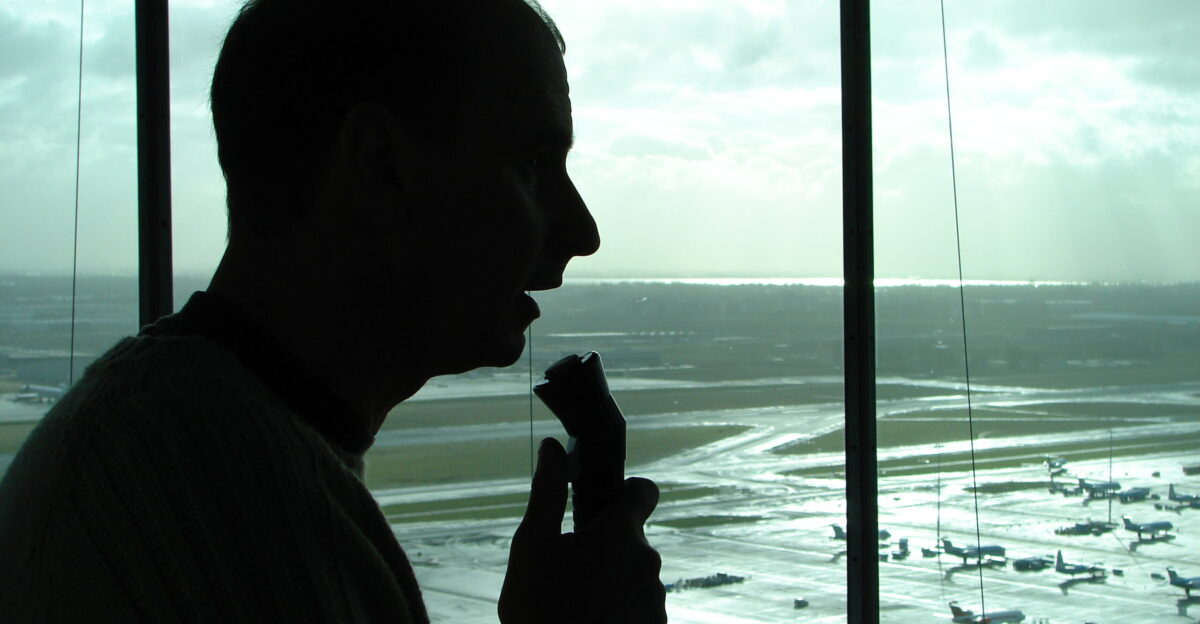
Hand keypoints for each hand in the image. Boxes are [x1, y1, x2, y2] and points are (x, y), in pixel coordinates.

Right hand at [499, 438, 665, 623]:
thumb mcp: (531, 547)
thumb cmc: (539, 610)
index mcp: (620, 534)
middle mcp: (648, 563)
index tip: (603, 505)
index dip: (627, 492)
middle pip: (632, 540)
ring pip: (635, 576)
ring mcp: (656, 600)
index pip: (644, 491)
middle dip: (606, 547)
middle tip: (567, 569)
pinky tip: (589, 622)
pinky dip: (619, 611)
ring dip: (613, 582)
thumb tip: (553, 447)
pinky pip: (640, 608)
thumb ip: (547, 493)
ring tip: (575, 605)